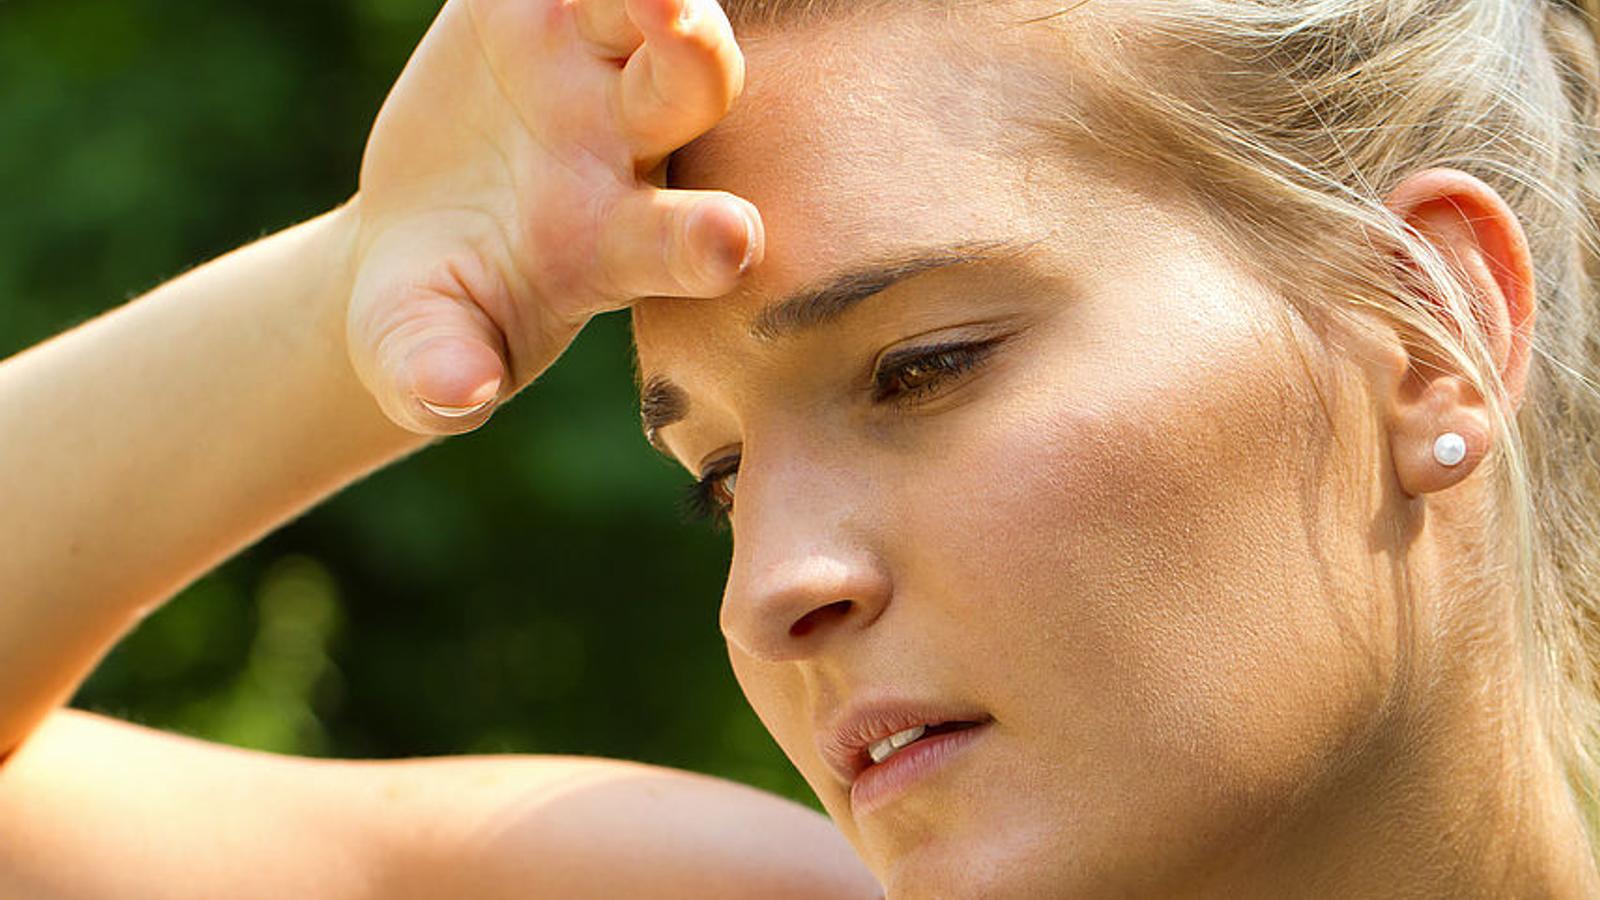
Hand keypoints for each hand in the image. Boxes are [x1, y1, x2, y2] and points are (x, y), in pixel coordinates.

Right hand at [347, 0, 760, 433]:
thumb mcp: (415, 354)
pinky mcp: (530, 4)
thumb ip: (436, 373)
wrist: (412, 245)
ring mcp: (586, 63)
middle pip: (690, 89)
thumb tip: (454, 392)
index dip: (705, 240)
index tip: (730, 239)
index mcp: (616, 245)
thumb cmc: (435, 318)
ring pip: (635, 1)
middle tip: (682, 23)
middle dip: (694, 56)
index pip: (677, 242)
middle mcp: (627, 145)